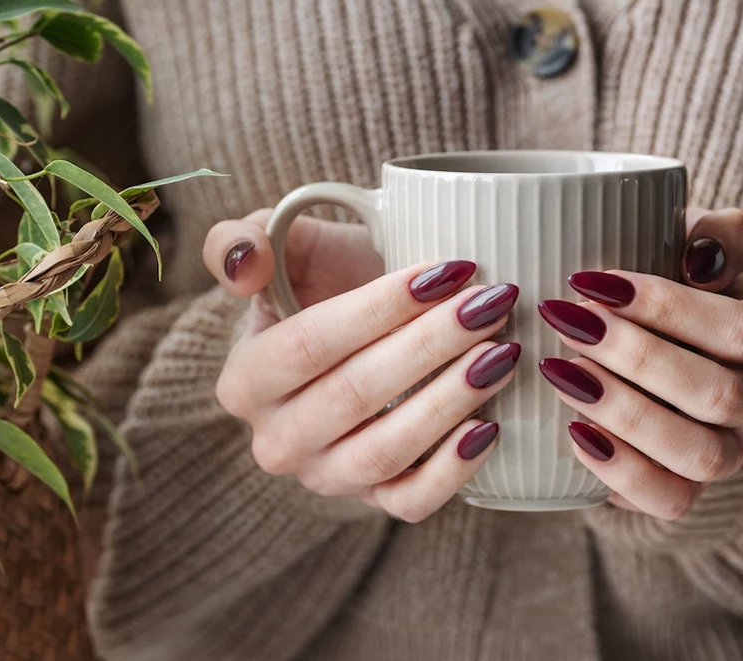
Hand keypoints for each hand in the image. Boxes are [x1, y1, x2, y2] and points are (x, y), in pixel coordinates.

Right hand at [203, 210, 521, 521]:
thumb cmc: (327, 281)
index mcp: (245, 379)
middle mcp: (276, 440)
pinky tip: (490, 425)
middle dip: (430, 346)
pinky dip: (452, 470)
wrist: (360, 334)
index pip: (309, 344)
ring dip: (449, 401)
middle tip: (490, 305)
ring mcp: (324, 477)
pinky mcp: (373, 501)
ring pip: (384, 451)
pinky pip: (411, 502)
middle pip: (354, 395)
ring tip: (502, 352)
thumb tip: (245, 264)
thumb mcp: (283, 247)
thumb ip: (241, 239)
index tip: (446, 272)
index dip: (379, 309)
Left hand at [538, 208, 742, 519]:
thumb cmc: (656, 285)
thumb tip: (701, 257)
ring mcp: (728, 454)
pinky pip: (670, 500)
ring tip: (561, 373)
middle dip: (635, 358)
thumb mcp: (681, 242)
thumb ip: (712, 234)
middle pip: (718, 394)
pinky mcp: (685, 492)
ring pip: (700, 454)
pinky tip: (574, 431)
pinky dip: (622, 471)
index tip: (590, 281)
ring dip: (626, 413)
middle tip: (565, 323)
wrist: (632, 351)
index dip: (669, 308)